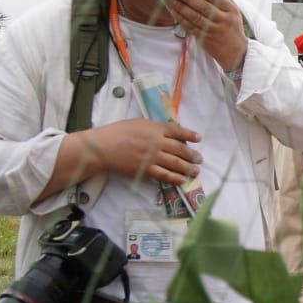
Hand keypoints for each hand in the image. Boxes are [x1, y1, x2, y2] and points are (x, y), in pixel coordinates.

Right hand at [82, 118, 200, 184]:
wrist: (103, 146)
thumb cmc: (118, 132)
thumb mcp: (139, 123)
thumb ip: (154, 127)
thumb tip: (168, 130)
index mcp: (156, 128)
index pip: (178, 131)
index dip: (190, 134)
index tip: (199, 138)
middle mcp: (158, 142)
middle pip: (180, 149)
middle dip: (192, 155)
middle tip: (199, 159)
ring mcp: (153, 157)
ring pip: (175, 163)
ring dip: (188, 168)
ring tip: (196, 171)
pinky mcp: (146, 169)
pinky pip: (164, 175)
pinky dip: (175, 178)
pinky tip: (182, 180)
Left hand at [168, 0, 246, 73]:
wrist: (235, 52)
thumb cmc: (232, 29)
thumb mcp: (233, 13)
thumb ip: (222, 1)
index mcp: (231, 10)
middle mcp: (223, 19)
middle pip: (202, 6)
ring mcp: (213, 30)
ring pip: (194, 16)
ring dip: (180, 7)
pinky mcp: (205, 38)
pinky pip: (190, 26)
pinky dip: (180, 18)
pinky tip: (173, 11)